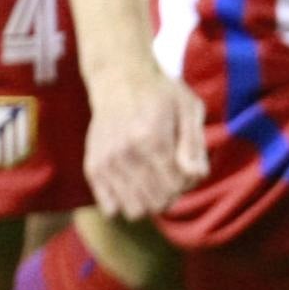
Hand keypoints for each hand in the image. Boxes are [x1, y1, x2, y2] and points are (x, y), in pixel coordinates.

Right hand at [83, 63, 208, 222]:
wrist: (118, 79)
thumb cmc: (161, 93)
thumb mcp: (189, 108)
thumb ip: (194, 144)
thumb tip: (195, 177)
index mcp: (152, 139)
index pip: (176, 188)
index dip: (188, 183)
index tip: (188, 167)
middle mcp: (125, 154)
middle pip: (158, 203)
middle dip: (172, 194)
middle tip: (173, 172)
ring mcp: (106, 162)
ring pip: (135, 211)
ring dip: (150, 201)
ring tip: (154, 179)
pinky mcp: (93, 167)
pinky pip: (111, 209)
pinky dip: (126, 202)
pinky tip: (134, 182)